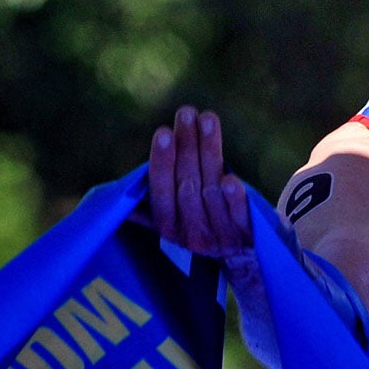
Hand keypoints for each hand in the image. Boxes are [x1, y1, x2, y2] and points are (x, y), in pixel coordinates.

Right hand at [149, 104, 252, 261]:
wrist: (243, 255)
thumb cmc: (201, 225)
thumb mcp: (174, 221)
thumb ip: (151, 208)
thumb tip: (123, 197)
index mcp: (168, 226)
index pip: (160, 192)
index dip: (161, 163)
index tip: (163, 132)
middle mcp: (191, 232)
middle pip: (187, 184)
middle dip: (187, 146)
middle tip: (186, 112)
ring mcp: (219, 235)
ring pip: (211, 189)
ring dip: (209, 152)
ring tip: (207, 119)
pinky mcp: (245, 233)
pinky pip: (239, 214)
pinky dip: (235, 197)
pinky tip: (232, 177)